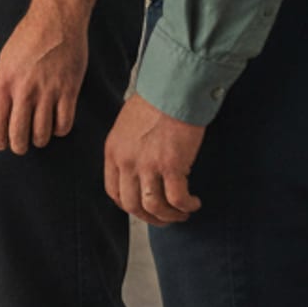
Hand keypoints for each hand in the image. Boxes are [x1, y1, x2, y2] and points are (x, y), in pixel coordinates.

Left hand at [0, 3, 87, 153]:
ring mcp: (47, 92)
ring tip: (39, 135)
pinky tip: (57, 124)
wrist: (57, 19)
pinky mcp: (69, 90)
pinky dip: (60, 130)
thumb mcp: (4, 61)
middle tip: (22, 145)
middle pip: (19, 135)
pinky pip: (64, 123)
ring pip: (42, 134)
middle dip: (19, 146)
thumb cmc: (27, 38)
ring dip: (40, 139)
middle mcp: (24, 90)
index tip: (2, 145)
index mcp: (4, 82)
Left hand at [104, 96, 205, 226]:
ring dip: (170, 216)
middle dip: (150, 217)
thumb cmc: (155, 101)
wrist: (173, 88)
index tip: (143, 209)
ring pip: (154, 206)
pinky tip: (193, 203)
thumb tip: (140, 169)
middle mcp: (126, 161)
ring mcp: (148, 165)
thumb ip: (128, 149)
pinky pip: (177, 199)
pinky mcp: (171, 165)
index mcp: (113, 151)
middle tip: (166, 218)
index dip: (129, 205)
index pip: (113, 191)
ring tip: (183, 213)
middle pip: (132, 205)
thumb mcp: (127, 126)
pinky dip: (186, 206)